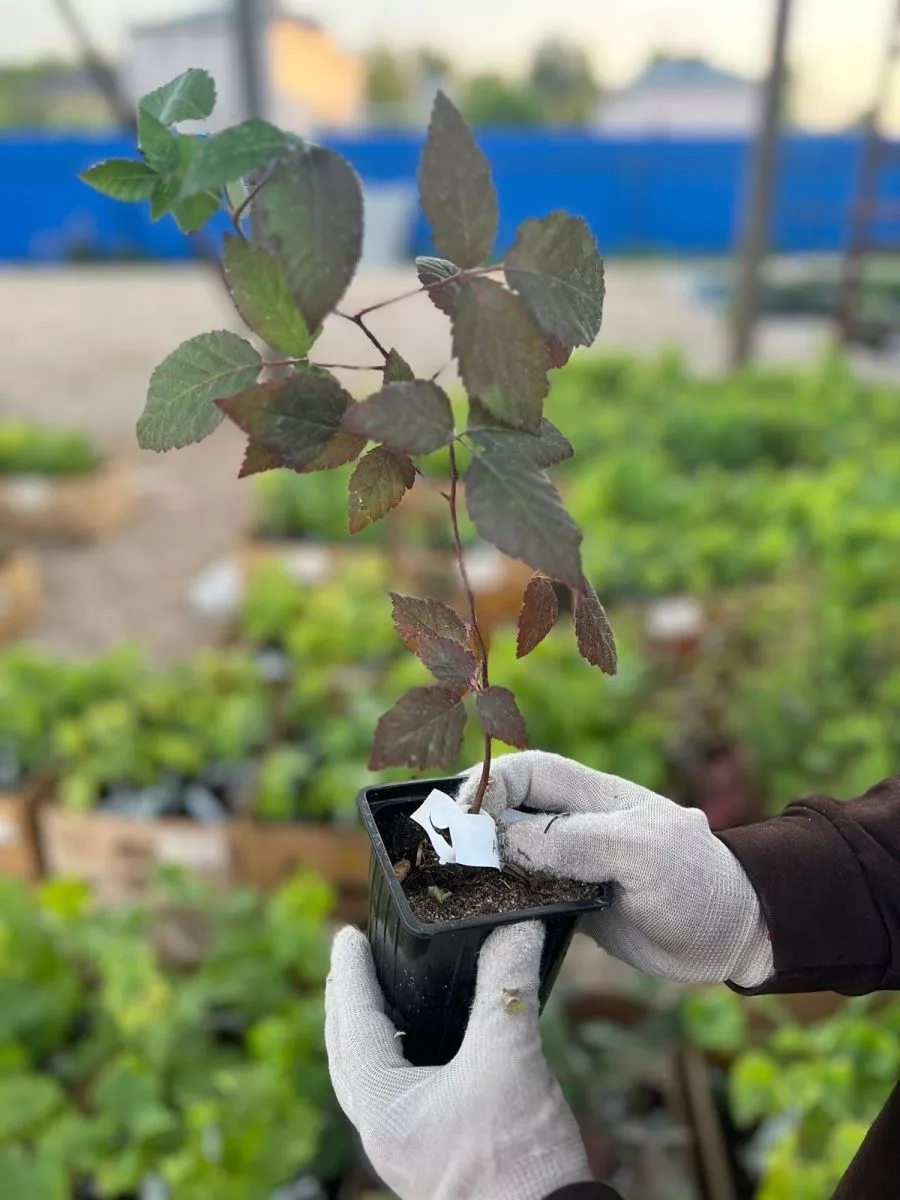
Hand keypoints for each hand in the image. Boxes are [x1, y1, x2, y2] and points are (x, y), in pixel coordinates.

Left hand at [325, 921, 591, 1199]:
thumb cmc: (519, 1161)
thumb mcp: (511, 1060)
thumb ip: (507, 988)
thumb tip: (518, 926)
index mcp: (383, 1108)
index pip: (355, 1024)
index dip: (351, 973)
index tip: (347, 934)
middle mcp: (384, 1130)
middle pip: (348, 1054)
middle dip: (347, 1003)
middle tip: (349, 958)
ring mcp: (406, 1147)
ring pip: (369, 1078)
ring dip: (367, 1032)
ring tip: (375, 994)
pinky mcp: (432, 1154)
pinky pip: (396, 1094)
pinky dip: (396, 1059)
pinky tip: (420, 1045)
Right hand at [457, 751, 772, 987]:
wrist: (734, 934)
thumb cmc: (697, 880)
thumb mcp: (641, 853)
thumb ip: (576, 842)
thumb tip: (507, 843)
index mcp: (591, 796)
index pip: (525, 773)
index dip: (488, 787)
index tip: (462, 820)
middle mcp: (574, 825)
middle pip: (506, 811)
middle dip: (471, 826)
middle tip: (443, 857)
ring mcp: (571, 865)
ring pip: (509, 855)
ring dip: (480, 866)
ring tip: (449, 886)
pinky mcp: (571, 904)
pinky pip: (523, 895)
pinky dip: (498, 902)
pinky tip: (480, 916)